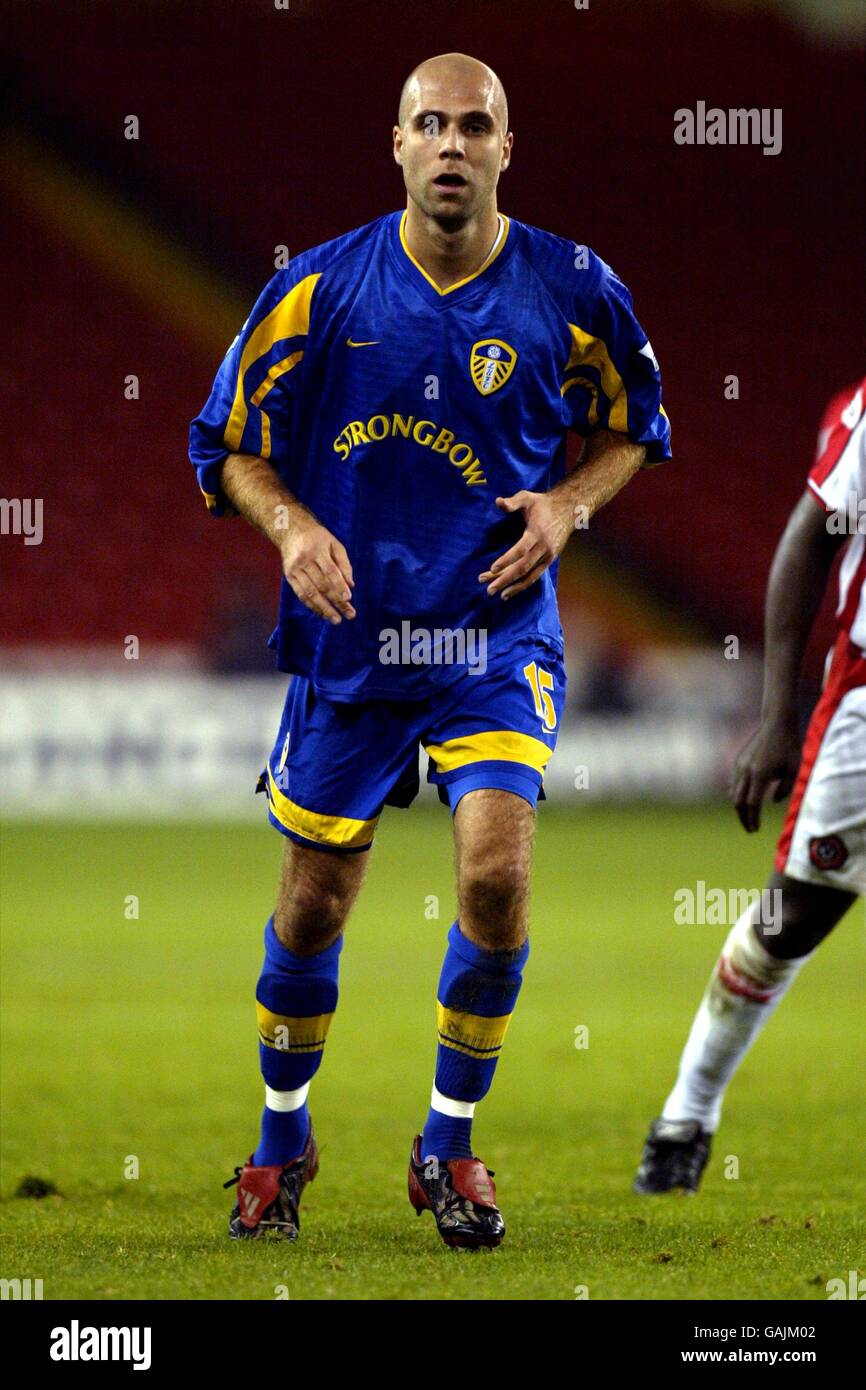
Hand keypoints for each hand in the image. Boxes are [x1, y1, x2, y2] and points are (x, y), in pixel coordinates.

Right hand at [279, 508, 354, 623]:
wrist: (290, 530)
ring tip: (336, 620)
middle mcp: (304, 560)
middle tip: (349, 615)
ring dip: (324, 609)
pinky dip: (312, 606)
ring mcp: (295, 569)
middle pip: (321, 585)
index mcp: (317, 550)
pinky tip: (322, 613)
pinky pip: (300, 594)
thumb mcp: (335, 544)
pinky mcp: (289, 576)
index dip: (339, 586)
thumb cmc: (318, 538)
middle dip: (335, 602)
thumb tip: (351, 585)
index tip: (348, 599)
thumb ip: (344, 564)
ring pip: (310, 593)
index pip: (330, 571)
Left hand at [479, 490, 573, 599]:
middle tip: (488, 589)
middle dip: (505, 579)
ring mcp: (548, 556)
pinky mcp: (549, 560)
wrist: (568, 510)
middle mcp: (543, 547)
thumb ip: (513, 502)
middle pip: (523, 567)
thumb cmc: (543, 504)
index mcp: (536, 533)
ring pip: (529, 576)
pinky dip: (523, 585)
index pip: (520, 550)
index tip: (492, 569)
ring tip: (498, 595)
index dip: (506, 560)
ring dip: (513, 586)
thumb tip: (498, 502)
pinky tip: (510, 591)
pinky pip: (535, 576)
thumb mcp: (527, 498)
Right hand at [729, 718, 800, 832]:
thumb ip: (784, 789)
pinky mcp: (738, 761)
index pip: (752, 803)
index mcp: (760, 774)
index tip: (755, 830)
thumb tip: (772, 801)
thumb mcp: (793, 770)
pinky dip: (737, 795)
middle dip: (743, 818)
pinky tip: (744, 801)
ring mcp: (740, 765)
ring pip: (733, 793)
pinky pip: (734, 783)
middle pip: (738, 802)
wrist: (776, 724)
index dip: (753, 819)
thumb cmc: (788, 747)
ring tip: (748, 817)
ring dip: (740, 808)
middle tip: (750, 829)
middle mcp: (746, 771)